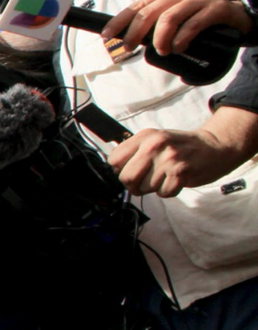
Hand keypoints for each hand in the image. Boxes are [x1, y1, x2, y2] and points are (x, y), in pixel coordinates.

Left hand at [102, 0, 252, 56]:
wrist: (235, 14)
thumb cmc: (199, 17)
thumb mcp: (175, 14)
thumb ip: (156, 21)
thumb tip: (129, 39)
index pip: (137, 5)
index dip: (119, 21)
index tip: (106, 35)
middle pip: (149, 12)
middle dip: (134, 34)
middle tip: (129, 48)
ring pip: (168, 19)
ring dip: (159, 40)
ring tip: (162, 51)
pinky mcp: (215, 8)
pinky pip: (192, 26)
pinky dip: (180, 41)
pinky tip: (178, 48)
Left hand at [108, 113, 257, 196]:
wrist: (215, 147)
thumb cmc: (181, 147)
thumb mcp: (155, 140)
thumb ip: (135, 152)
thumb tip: (114, 171)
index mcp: (145, 136)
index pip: (114, 160)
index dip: (121, 170)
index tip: (132, 170)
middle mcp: (155, 145)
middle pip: (126, 178)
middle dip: (134, 184)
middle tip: (147, 180)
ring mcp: (168, 159)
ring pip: (144, 188)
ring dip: (154, 187)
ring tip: (166, 175)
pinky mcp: (180, 172)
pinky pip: (162, 194)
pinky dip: (168, 191)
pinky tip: (176, 180)